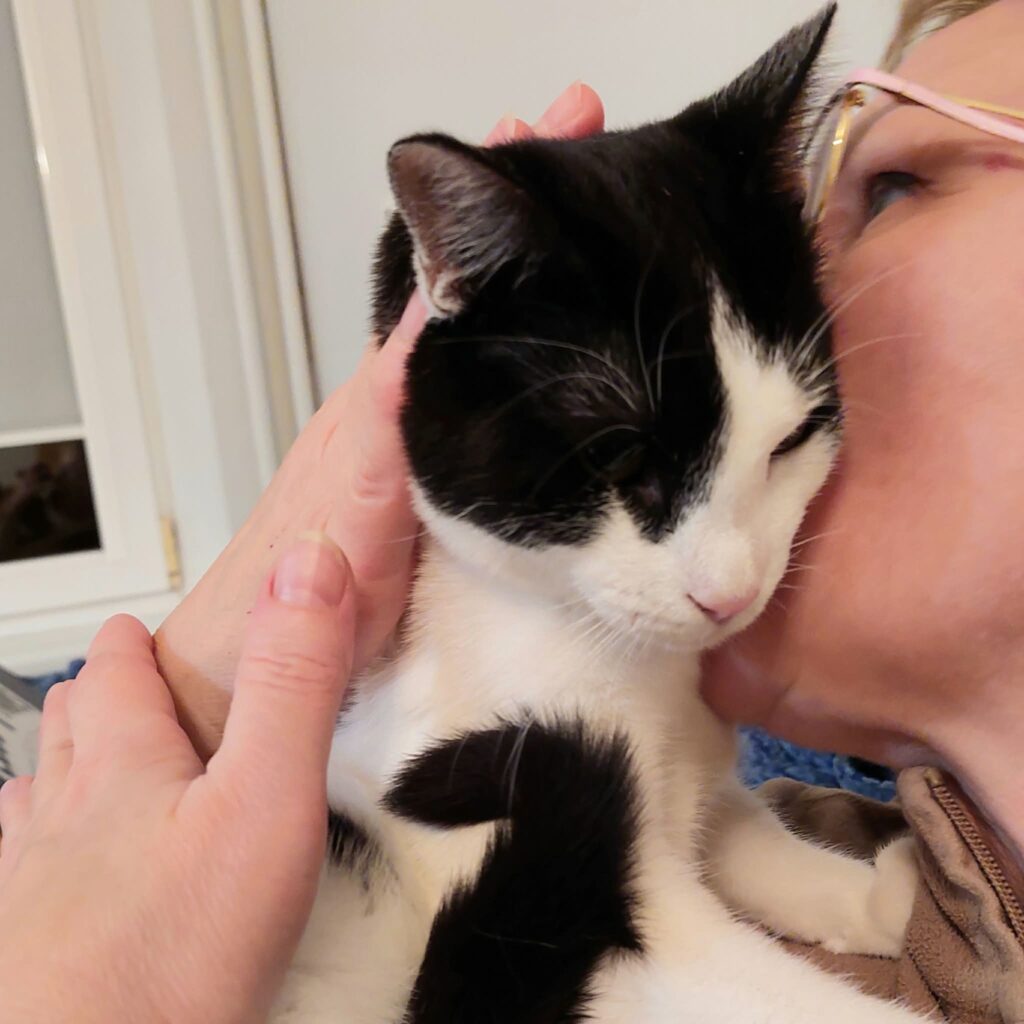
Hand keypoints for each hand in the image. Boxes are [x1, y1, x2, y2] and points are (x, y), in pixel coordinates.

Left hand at [0, 536, 353, 1023]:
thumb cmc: (177, 960)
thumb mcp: (267, 801)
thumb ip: (292, 683)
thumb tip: (308, 566)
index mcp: (120, 768)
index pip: (114, 674)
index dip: (132, 643)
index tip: (146, 626)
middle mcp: (61, 820)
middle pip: (67, 731)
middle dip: (96, 697)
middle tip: (127, 684)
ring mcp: (31, 894)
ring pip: (37, 804)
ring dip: (64, 771)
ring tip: (93, 766)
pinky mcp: (28, 962)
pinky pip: (23, 884)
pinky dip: (47, 858)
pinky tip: (66, 885)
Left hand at [155, 81, 605, 758]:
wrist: (268, 644)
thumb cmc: (310, 586)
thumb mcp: (361, 506)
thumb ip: (395, 424)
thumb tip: (433, 331)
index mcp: (388, 393)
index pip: (454, 271)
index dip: (504, 199)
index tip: (557, 129)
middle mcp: (402, 394)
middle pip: (468, 278)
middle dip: (523, 204)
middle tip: (577, 135)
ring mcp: (413, 423)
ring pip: (472, 322)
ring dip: (521, 260)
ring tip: (577, 207)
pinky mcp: (422, 461)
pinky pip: (470, 376)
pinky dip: (505, 329)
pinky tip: (544, 329)